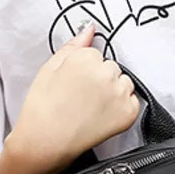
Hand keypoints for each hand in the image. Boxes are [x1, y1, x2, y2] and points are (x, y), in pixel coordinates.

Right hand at [5, 23, 139, 173]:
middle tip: (82, 99)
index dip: (85, 71)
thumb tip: (88, 30)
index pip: (96, 55)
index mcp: (86, 57)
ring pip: (124, 84)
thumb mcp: (49, 69)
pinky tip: (102, 118)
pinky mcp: (128, 113)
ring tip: (92, 109)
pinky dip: (122, 109)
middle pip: (112, 68)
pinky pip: (132, 103)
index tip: (76, 84)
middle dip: (100, 80)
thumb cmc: (42, 110)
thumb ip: (72, 46)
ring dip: (113, 93)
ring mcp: (118, 93)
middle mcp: (105, 72)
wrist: (44, 143)